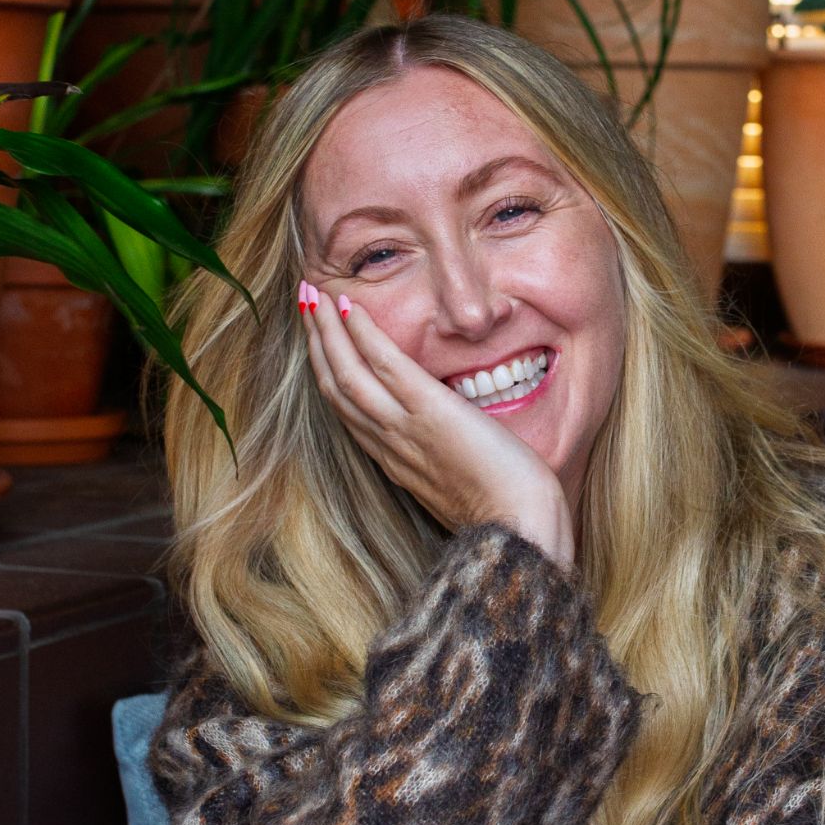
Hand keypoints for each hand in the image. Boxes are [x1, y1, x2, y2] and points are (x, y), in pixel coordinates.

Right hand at [299, 281, 574, 566]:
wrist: (520, 530)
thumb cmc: (508, 513)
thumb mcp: (466, 484)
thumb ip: (449, 459)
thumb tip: (458, 440)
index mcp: (396, 462)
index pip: (350, 411)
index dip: (330, 372)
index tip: (320, 341)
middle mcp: (390, 446)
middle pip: (337, 389)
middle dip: (316, 344)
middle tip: (304, 304)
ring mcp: (405, 429)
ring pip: (347, 374)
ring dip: (327, 331)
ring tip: (314, 294)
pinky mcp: (429, 413)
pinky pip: (384, 365)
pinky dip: (362, 334)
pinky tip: (349, 307)